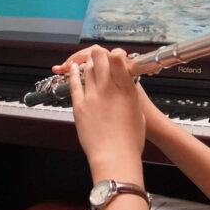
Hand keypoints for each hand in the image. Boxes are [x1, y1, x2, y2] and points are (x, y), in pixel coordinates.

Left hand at [67, 45, 144, 176]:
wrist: (115, 156)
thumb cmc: (130, 140)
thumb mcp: (136, 111)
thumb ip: (129, 94)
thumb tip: (124, 87)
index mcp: (126, 89)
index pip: (117, 58)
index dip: (115, 53)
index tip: (116, 55)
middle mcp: (109, 88)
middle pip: (99, 59)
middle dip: (99, 54)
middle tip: (99, 55)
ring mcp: (92, 96)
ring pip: (86, 69)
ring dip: (87, 64)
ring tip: (88, 63)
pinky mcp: (80, 106)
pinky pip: (74, 84)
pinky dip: (73, 74)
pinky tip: (73, 69)